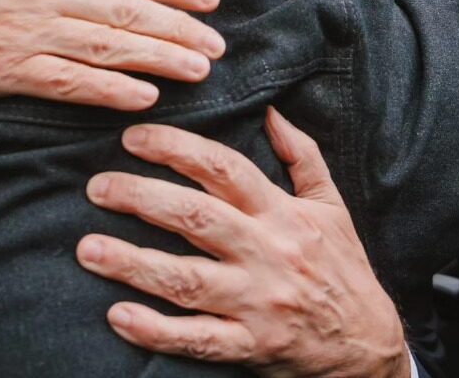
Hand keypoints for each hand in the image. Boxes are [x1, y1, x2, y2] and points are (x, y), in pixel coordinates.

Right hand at [0, 0, 226, 107]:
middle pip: (125, 9)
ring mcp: (24, 33)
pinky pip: (68, 82)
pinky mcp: (5, 72)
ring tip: (199, 70)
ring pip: (106, 45)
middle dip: (178, 28)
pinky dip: (109, 89)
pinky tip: (144, 97)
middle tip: (219, 45)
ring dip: (158, 58)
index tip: (211, 2)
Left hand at [77, 108, 407, 377]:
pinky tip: (118, 316)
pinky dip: (156, 330)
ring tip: (88, 249)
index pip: (224, 169)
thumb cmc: (344, 269)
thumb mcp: (332, 206)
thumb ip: (302, 156)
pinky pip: (197, 339)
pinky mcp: (251, 346)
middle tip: (97, 187)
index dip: (176, 149)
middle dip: (141, 198)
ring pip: (187, 280)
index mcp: (284, 214)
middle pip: (196, 218)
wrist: (370, 346)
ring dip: (133, 263)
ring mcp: (257, 304)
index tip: (133, 139)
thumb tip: (272, 111)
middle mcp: (269, 254)